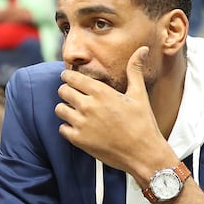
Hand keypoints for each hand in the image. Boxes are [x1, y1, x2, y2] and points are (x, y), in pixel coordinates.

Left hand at [55, 46, 171, 180]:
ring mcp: (82, 124)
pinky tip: (79, 128)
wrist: (143, 153)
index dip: (68, 76)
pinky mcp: (79, 140)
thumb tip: (142, 49)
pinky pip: (62, 128)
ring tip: (75, 111)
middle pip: (62, 91)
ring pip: (60, 109)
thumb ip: (134, 70)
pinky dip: (68, 127)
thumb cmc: (142, 122)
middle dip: (66, 91)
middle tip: (73, 95)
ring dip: (66, 109)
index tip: (68, 77)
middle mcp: (88, 106)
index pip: (71, 77)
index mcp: (101, 92)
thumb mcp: (139, 94)